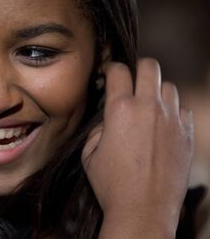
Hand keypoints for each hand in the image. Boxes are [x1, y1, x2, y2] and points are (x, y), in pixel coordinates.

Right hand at [82, 59, 193, 237]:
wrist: (143, 210)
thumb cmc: (112, 185)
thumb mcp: (89, 154)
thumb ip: (98, 129)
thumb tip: (109, 119)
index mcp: (120, 110)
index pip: (119, 70)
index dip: (111, 69)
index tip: (110, 75)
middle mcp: (149, 109)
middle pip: (150, 66)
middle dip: (139, 69)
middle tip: (132, 82)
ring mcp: (172, 120)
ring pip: (169, 87)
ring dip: (157, 92)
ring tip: (148, 106)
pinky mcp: (187, 135)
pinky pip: (183, 110)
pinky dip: (172, 113)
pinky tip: (162, 127)